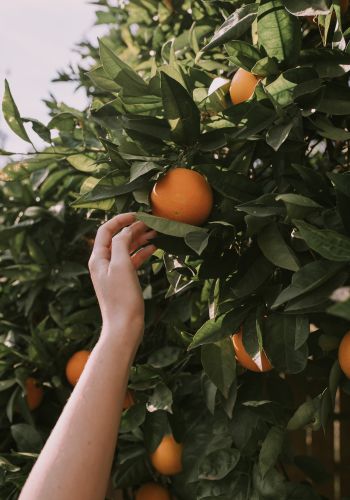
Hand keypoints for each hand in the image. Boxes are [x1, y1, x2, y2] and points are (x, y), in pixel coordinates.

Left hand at [88, 213, 155, 344]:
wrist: (124, 326)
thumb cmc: (122, 297)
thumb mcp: (121, 265)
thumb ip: (122, 243)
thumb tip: (128, 229)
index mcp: (98, 258)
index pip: (106, 230)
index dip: (120, 220)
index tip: (137, 214)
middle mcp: (103, 263)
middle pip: (117, 238)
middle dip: (133, 229)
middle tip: (151, 222)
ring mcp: (113, 273)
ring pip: (126, 249)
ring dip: (139, 239)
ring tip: (155, 233)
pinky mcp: (123, 281)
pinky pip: (132, 261)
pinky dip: (141, 253)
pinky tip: (153, 249)